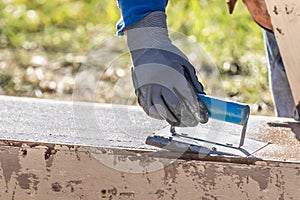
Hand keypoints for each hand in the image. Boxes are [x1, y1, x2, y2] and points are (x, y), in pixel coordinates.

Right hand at [125, 12, 208, 126]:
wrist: (145, 47)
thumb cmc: (167, 54)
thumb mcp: (184, 63)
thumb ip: (193, 80)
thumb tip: (202, 96)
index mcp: (173, 76)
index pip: (188, 98)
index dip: (197, 110)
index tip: (203, 118)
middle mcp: (159, 85)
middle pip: (175, 108)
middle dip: (187, 119)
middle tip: (194, 123)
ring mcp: (148, 90)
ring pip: (161, 112)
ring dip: (173, 119)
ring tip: (181, 122)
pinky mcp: (140, 94)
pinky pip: (150, 110)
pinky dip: (159, 115)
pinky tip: (166, 116)